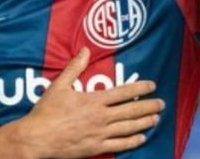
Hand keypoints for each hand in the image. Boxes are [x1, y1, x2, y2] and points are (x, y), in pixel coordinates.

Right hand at [17, 48, 162, 158]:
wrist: (38, 138)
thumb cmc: (46, 112)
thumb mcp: (59, 86)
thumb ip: (74, 68)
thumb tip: (84, 51)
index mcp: (94, 100)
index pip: (123, 92)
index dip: (140, 88)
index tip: (152, 85)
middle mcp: (101, 117)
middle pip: (131, 110)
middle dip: (149, 106)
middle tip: (161, 103)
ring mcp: (100, 134)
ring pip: (129, 127)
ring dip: (145, 122)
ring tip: (156, 118)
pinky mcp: (96, 148)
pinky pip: (119, 145)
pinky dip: (132, 141)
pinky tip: (141, 138)